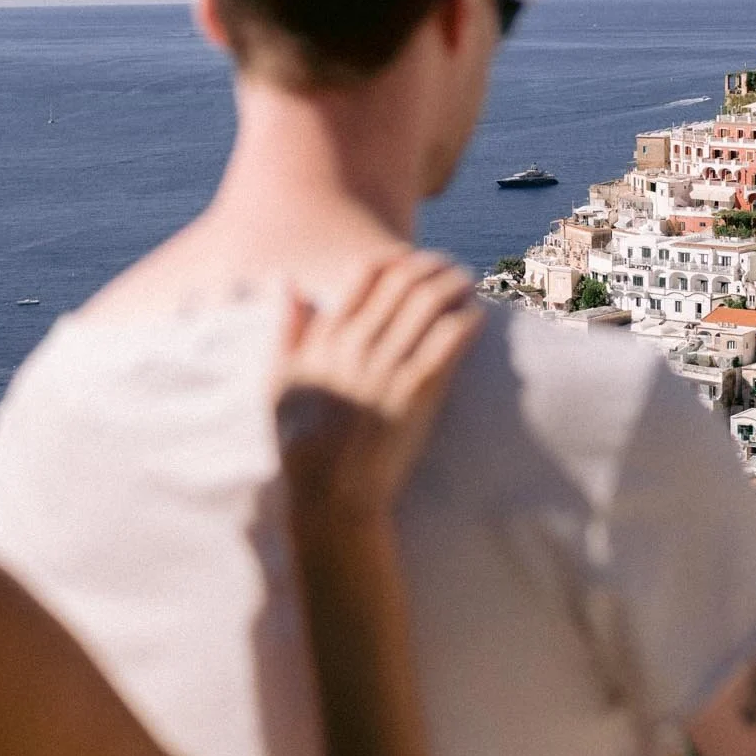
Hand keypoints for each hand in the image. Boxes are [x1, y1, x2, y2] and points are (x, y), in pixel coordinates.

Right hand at [277, 252, 481, 514]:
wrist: (331, 496)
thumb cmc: (302, 442)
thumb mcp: (278, 381)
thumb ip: (286, 329)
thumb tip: (289, 282)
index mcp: (326, 339)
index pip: (366, 274)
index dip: (397, 259)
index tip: (414, 260)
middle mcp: (356, 346)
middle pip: (405, 281)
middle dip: (435, 267)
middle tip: (453, 269)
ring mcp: (387, 367)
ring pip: (431, 302)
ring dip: (456, 285)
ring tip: (469, 286)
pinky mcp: (417, 391)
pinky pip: (449, 338)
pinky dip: (467, 318)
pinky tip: (477, 317)